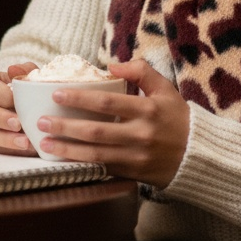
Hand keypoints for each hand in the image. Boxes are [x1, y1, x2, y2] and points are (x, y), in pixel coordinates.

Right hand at [0, 62, 37, 154]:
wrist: (35, 114)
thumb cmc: (31, 92)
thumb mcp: (32, 79)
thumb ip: (26, 72)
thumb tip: (13, 68)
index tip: (17, 100)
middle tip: (18, 124)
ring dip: (5, 139)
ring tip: (25, 142)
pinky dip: (8, 150)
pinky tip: (24, 150)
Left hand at [34, 60, 189, 186]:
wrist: (199, 155)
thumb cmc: (178, 118)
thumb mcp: (165, 89)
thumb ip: (141, 71)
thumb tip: (111, 65)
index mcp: (148, 109)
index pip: (108, 102)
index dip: (81, 98)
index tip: (57, 94)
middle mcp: (141, 134)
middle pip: (97, 131)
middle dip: (66, 126)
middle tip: (40, 121)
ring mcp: (137, 157)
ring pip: (96, 154)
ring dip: (67, 149)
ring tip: (44, 142)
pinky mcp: (134, 174)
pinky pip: (104, 169)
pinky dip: (83, 164)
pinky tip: (64, 159)